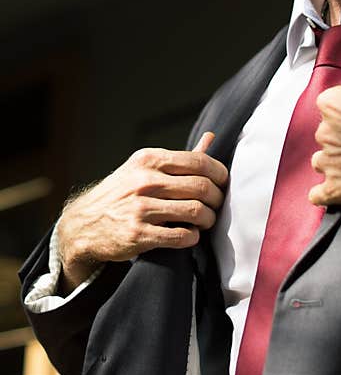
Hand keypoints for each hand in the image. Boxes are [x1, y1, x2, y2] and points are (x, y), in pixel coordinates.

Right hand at [56, 132, 227, 292]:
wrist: (83, 223)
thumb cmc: (123, 193)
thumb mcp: (145, 167)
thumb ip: (179, 158)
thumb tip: (210, 137)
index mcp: (149, 160)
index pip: (199, 162)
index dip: (219, 173)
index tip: (223, 183)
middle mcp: (145, 181)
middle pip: (201, 187)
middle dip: (217, 198)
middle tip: (217, 205)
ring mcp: (140, 208)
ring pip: (195, 211)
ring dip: (209, 219)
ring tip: (207, 221)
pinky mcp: (138, 235)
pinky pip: (180, 236)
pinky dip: (193, 237)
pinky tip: (191, 235)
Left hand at [309, 63, 340, 206]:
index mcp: (333, 105)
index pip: (330, 102)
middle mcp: (325, 133)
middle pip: (326, 132)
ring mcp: (328, 162)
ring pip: (322, 160)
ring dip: (335, 162)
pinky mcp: (335, 189)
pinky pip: (318, 194)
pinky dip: (327, 192)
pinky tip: (340, 188)